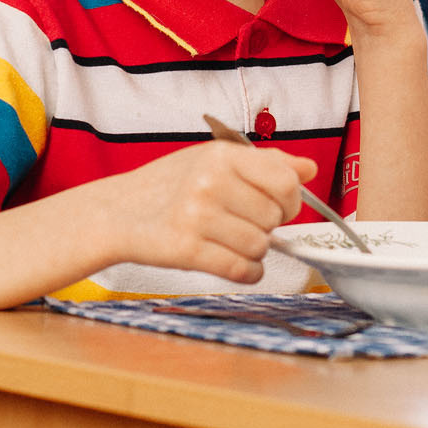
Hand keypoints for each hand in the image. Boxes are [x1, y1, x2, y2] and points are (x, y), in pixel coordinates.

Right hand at [98, 141, 315, 283]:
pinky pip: (240, 269)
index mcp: (221, 155)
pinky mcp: (186, 250)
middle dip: (268, 227)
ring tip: (234, 242)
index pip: (285, 181)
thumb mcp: (214, 159)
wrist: (117, 212)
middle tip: (245, 224)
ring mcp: (196, 216)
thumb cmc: (169, 185)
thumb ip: (266, 162)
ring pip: (260, 246)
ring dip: (255, 251)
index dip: (291, 200)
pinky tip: (236, 264)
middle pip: (274, 217)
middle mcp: (210, 181)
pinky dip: (247, 273)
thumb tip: (310, 169)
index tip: (281, 207)